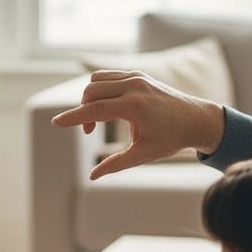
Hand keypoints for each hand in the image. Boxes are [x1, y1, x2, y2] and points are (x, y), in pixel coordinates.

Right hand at [51, 70, 225, 179]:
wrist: (196, 120)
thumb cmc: (170, 140)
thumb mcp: (142, 155)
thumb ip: (115, 164)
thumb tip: (92, 177)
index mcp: (135, 106)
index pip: (94, 109)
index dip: (73, 118)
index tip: (56, 124)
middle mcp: (134, 86)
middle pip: (91, 91)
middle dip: (83, 111)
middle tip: (89, 132)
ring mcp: (136, 77)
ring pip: (97, 81)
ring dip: (90, 99)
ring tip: (99, 121)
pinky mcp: (138, 75)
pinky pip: (108, 78)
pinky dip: (101, 91)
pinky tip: (110, 109)